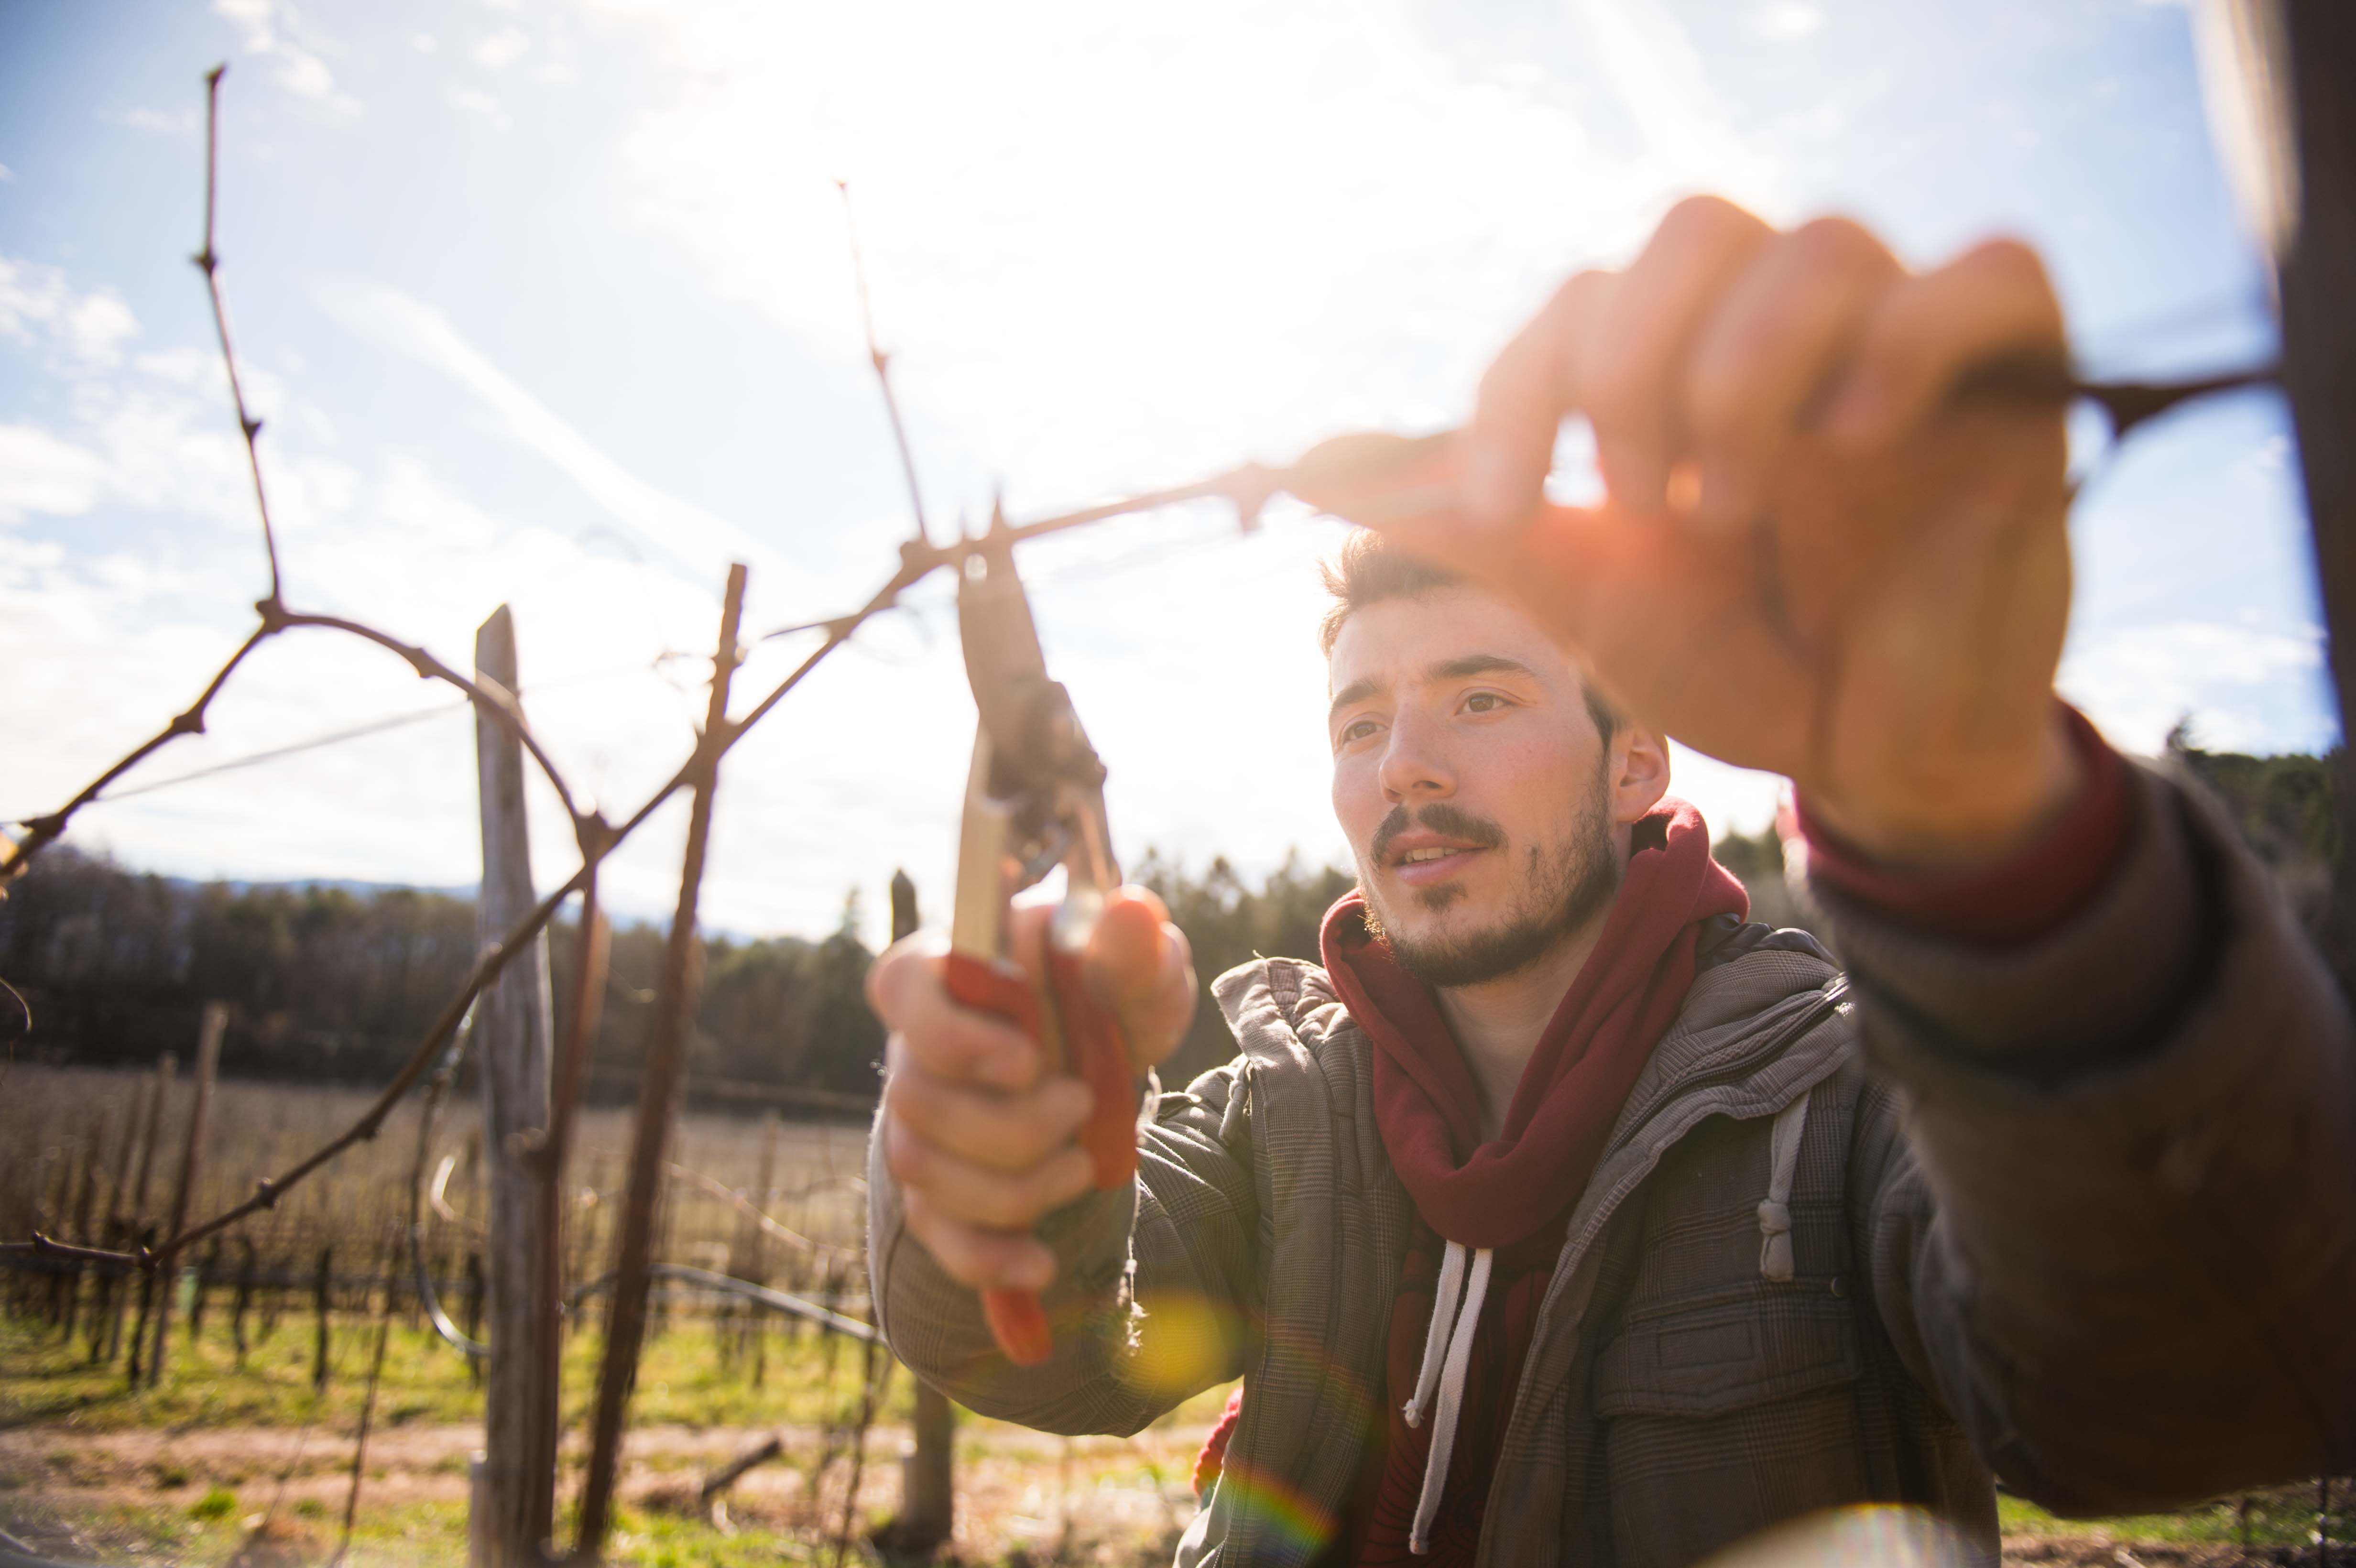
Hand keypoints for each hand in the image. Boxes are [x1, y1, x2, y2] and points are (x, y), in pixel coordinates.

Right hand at [866, 886, 1195, 1291]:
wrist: (1106, 1058)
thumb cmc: (1108, 995)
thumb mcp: (1136, 970)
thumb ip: (1133, 948)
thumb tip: (1136, 913)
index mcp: (951, 972)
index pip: (899, 986)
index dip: (951, 1033)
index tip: (1026, 1057)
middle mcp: (916, 1047)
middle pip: (915, 1098)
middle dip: (1006, 1124)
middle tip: (1081, 1106)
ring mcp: (921, 1123)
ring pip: (921, 1170)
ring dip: (1010, 1185)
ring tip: (1082, 1166)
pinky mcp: (941, 1188)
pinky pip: (937, 1235)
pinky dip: (986, 1259)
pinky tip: (1038, 1264)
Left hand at [1437, 197, 2082, 867]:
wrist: (1865, 752)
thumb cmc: (1738, 656)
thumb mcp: (1588, 591)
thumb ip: (1473, 518)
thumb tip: (1312, 463)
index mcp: (1686, 355)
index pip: (1584, 293)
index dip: (1520, 386)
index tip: (1500, 506)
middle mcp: (1791, 322)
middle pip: (1695, 226)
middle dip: (1630, 362)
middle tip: (1631, 496)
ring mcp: (1905, 340)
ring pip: (1821, 245)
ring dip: (1743, 376)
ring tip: (1727, 507)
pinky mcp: (2016, 383)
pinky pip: (1994, 276)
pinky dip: (1910, 340)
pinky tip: (1854, 437)